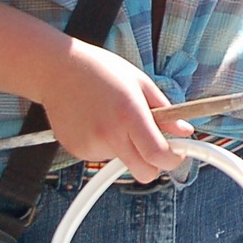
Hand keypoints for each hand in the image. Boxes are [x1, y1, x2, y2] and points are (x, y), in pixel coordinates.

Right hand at [39, 40, 192, 182]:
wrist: (58, 69)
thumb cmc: (100, 70)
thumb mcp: (140, 83)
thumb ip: (165, 111)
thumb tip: (185, 130)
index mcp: (129, 115)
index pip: (158, 155)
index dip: (174, 159)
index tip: (178, 154)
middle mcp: (109, 135)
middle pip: (143, 172)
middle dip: (155, 164)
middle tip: (155, 146)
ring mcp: (91, 146)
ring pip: (122, 162)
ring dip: (126, 149)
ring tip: (114, 118)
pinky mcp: (77, 150)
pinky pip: (102, 157)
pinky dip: (106, 145)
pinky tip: (97, 122)